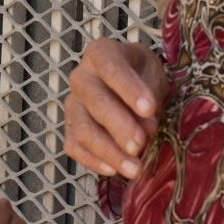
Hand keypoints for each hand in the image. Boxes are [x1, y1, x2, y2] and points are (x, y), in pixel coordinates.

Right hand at [65, 38, 171, 179]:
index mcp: (101, 53)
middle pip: (96, 101)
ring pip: (83, 128)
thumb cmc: (142, 75)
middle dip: (119, 126)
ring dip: (108, 151)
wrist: (130, 83)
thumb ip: (149, 96)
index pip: (111, 68)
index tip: (150, 109)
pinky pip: (75, 147)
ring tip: (134, 168)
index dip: (129, 89)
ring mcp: (73, 104)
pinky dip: (93, 161)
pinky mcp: (70, 128)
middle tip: (140, 145)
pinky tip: (114, 170)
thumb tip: (146, 127)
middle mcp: (81, 77)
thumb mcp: (153, 74)